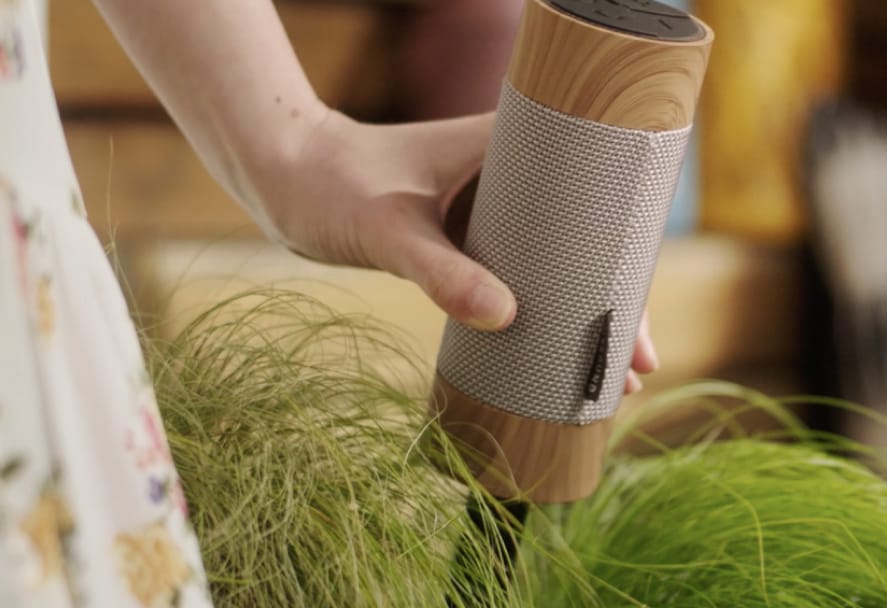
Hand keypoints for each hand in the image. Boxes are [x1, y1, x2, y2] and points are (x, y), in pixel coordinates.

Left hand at [253, 108, 657, 392]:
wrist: (285, 175)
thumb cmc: (331, 183)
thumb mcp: (388, 228)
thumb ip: (438, 271)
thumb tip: (504, 318)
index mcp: (511, 147)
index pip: (594, 204)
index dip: (624, 269)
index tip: (636, 325)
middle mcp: (512, 174)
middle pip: (585, 243)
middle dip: (612, 306)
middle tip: (634, 369)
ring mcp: (491, 206)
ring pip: (555, 262)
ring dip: (579, 313)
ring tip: (606, 375)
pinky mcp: (466, 232)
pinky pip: (518, 273)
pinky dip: (538, 310)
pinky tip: (549, 352)